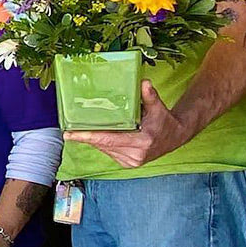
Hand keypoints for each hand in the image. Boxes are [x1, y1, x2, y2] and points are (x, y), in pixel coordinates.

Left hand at [64, 81, 190, 168]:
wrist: (175, 137)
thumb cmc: (164, 121)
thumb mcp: (158, 107)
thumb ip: (149, 95)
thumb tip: (143, 82)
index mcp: (142, 142)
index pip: (109, 140)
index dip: (88, 137)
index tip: (70, 135)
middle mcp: (136, 155)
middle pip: (103, 145)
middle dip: (87, 137)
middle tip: (70, 129)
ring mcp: (131, 162)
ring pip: (104, 149)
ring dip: (94, 140)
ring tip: (82, 130)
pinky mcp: (128, 163)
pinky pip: (109, 152)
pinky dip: (102, 144)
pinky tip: (96, 136)